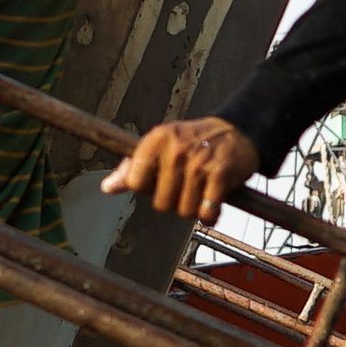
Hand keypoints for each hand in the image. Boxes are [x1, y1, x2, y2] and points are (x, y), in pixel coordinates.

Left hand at [103, 118, 258, 219]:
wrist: (237, 130)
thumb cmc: (194, 141)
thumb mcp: (160, 145)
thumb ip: (133, 167)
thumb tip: (108, 187)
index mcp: (156, 139)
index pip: (134, 182)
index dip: (146, 189)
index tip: (158, 182)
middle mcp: (176, 149)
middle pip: (160, 203)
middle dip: (172, 202)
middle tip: (184, 187)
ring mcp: (199, 162)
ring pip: (184, 211)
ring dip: (192, 209)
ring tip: (199, 192)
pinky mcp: (220, 175)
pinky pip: (207, 212)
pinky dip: (210, 216)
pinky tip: (212, 205)